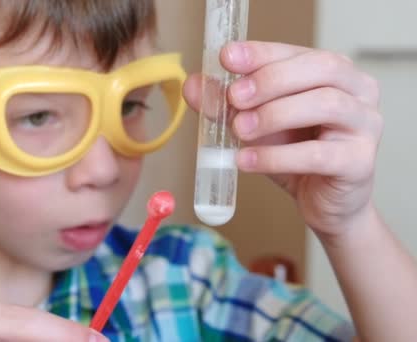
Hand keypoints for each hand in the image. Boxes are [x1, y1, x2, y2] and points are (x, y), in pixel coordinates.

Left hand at [183, 41, 382, 238]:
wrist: (324, 203)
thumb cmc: (295, 155)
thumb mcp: (257, 126)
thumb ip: (227, 105)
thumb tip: (193, 86)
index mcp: (333, 72)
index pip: (297, 52)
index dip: (261, 53)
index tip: (227, 58)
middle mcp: (358, 91)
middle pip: (320, 69)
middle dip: (270, 80)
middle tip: (234, 98)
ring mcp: (365, 125)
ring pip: (325, 104)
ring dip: (274, 114)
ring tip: (239, 130)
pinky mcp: (360, 162)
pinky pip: (319, 154)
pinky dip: (276, 156)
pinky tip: (246, 160)